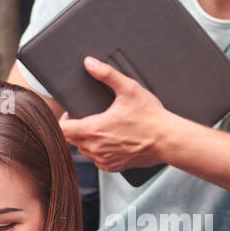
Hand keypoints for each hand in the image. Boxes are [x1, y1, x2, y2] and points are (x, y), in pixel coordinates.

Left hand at [58, 57, 177, 172]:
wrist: (167, 140)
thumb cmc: (150, 117)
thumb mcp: (128, 89)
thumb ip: (106, 74)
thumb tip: (90, 63)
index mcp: (94, 129)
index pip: (62, 129)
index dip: (64, 119)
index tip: (73, 113)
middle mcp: (96, 148)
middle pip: (71, 140)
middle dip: (75, 128)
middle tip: (89, 117)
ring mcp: (104, 160)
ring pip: (83, 150)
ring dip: (86, 140)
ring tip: (101, 128)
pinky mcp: (113, 167)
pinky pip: (96, 160)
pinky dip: (99, 151)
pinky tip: (111, 140)